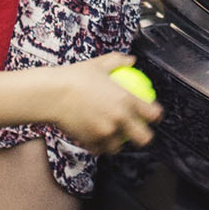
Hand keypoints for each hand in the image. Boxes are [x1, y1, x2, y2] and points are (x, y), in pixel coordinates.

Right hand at [39, 57, 160, 153]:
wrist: (52, 94)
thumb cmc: (74, 77)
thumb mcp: (100, 64)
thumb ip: (118, 61)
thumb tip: (131, 60)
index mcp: (126, 100)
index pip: (152, 113)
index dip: (156, 115)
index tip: (153, 115)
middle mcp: (119, 118)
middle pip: (143, 138)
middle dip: (144, 137)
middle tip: (139, 132)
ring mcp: (106, 132)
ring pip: (119, 146)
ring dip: (118, 142)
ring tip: (115, 137)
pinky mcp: (91, 142)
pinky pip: (100, 149)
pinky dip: (100, 145)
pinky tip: (98, 140)